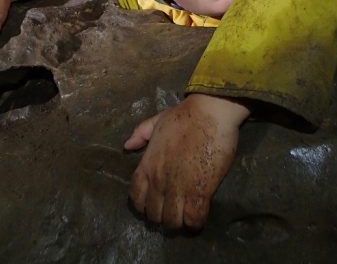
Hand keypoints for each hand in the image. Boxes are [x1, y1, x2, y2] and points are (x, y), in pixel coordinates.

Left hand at [124, 94, 249, 229]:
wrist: (209, 112)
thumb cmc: (184, 115)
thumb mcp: (156, 121)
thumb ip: (140, 134)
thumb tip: (126, 146)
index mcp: (147, 165)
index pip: (135, 196)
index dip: (142, 205)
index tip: (151, 206)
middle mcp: (159, 180)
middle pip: (153, 213)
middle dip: (161, 217)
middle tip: (172, 213)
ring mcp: (179, 187)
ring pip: (172, 220)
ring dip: (178, 222)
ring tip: (185, 218)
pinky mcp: (200, 191)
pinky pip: (193, 218)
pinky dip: (195, 223)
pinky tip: (198, 219)